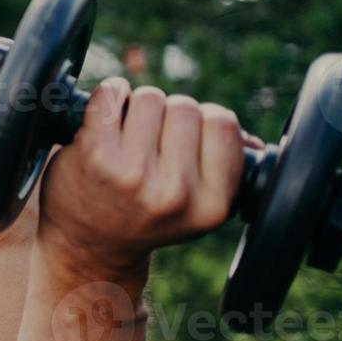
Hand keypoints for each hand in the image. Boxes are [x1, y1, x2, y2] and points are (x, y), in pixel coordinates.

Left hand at [37, 78, 259, 278]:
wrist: (88, 246)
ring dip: (138, 106)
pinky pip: (112, 95)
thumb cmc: (143, 216)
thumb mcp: (195, 208)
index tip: (185, 135)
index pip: (223, 126)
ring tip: (127, 136)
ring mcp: (133, 174)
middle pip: (185, 107)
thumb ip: (224, 172)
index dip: (204, 120)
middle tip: (150, 141)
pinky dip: (110, 94)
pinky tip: (106, 115)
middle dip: (168, 115)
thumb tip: (253, 143)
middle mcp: (175, 192)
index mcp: (211, 205)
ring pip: (150, 98)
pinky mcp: (94, 155)